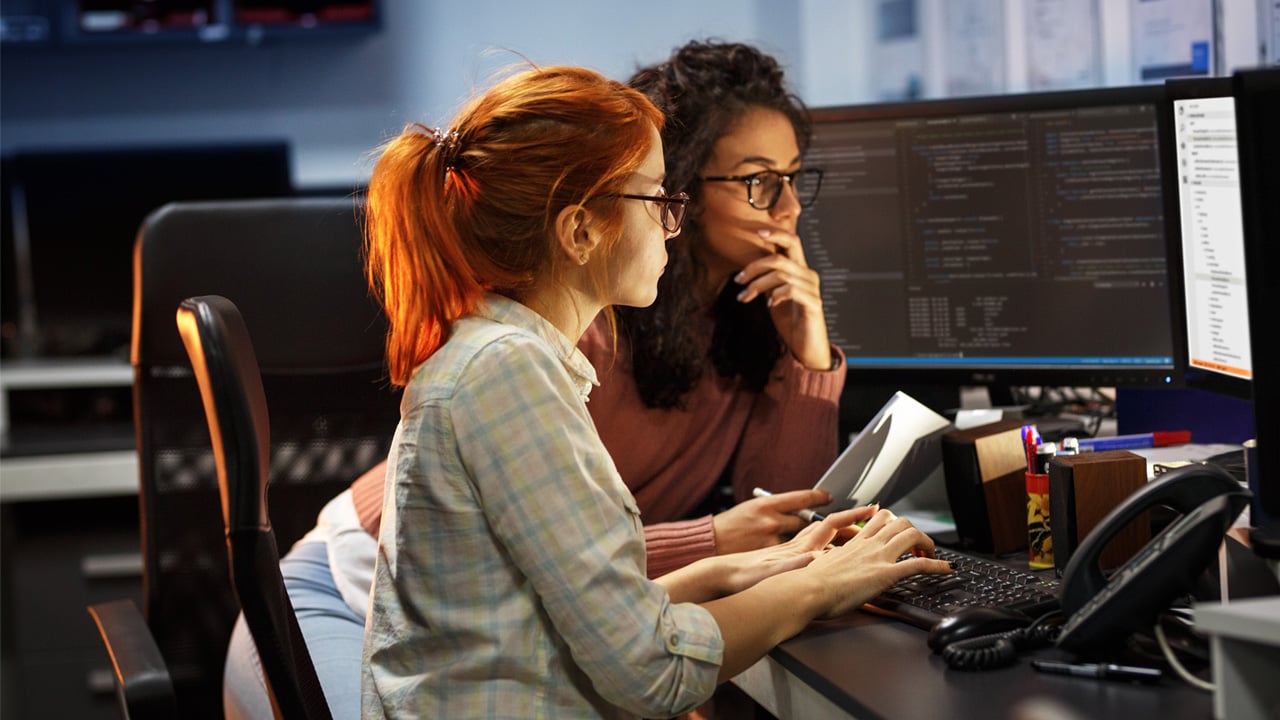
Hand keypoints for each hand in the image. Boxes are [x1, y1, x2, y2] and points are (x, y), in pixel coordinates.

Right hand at [712, 489, 832, 554]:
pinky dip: (798, 553)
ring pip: (801, 538)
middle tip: (828, 521)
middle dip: (816, 520)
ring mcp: (772, 539)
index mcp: (767, 504)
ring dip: (808, 539)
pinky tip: (806, 555)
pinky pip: (791, 553)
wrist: (709, 543)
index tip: (828, 497)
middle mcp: (771, 520)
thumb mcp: (751, 509)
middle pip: (806, 519)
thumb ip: (773, 509)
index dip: (819, 497)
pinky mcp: (770, 557)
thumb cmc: (729, 525)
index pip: (802, 498)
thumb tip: (795, 508)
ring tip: (817, 540)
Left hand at [733, 229, 831, 369]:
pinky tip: (770, 304)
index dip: (776, 234)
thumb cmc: (791, 320)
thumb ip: (768, 280)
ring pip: (781, 274)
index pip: (792, 242)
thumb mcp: (774, 295)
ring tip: (744, 297)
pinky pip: (791, 290)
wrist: (806, 346)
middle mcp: (808, 275)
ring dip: (757, 285)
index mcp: (800, 270)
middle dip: (754, 266)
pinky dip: (776, 294)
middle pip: (780, 258)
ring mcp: (812, 289)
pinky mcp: (813, 303)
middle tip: (738, 279)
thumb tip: (749, 269)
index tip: (757, 232)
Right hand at [802, 507, 951, 619]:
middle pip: (900, 521)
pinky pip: (919, 564)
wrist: (807, 590)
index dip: (894, 522)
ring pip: (911, 534)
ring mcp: (878, 557)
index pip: (879, 519)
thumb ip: (834, 564)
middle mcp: (868, 545)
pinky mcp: (886, 574)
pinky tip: (948, 569)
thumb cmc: (808, 584)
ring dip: (928, 543)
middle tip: (918, 547)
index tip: (899, 530)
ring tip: (932, 555)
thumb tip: (831, 569)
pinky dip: (938, 565)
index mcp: (854, 543)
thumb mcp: (823, 567)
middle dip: (915, 531)